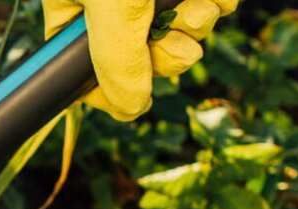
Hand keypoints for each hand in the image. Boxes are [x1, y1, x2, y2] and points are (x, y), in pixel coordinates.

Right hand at [45, 0, 238, 119]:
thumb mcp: (112, 6)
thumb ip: (116, 59)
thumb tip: (130, 110)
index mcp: (77, 8)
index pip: (82, 65)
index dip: (110, 88)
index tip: (132, 101)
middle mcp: (113, 2)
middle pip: (143, 52)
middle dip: (167, 54)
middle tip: (177, 46)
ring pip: (184, 30)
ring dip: (198, 26)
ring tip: (198, 7)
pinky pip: (213, 4)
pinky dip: (220, 1)